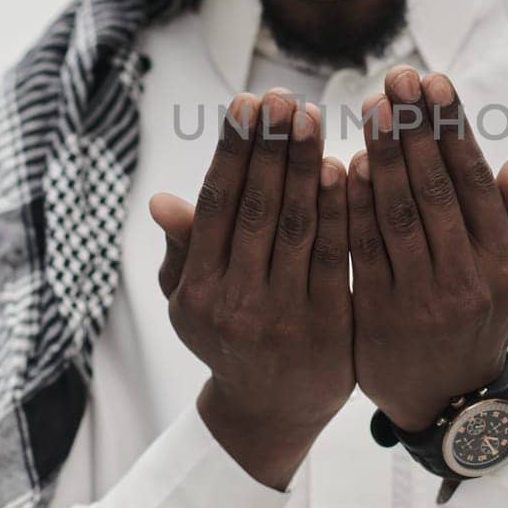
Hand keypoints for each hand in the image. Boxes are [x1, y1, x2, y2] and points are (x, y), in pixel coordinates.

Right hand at [149, 88, 353, 489]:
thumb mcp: (193, 300)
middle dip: (271, 147)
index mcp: (198, 292)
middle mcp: (236, 303)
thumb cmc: (230, 336)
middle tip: (283, 96)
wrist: (272, 412)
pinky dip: (341, 209)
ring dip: (305, 167)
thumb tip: (160, 200)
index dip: (232, 151)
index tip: (246, 102)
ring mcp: (283, 316)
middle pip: (256, 209)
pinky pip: (336, 255)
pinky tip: (347, 168)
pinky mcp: (329, 325)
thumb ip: (185, 249)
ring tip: (312, 117)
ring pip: (297, 227)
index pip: (217, 206)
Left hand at [347, 65, 507, 432]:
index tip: (434, 82)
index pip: (473, 182)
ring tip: (373, 106)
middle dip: (415, 128)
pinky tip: (344, 164)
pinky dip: (354, 205)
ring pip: (398, 214)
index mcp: (503, 266)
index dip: (452, 129)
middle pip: (435, 189)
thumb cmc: (488, 325)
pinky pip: (363, 250)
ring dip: (383, 155)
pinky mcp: (377, 315)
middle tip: (397, 76)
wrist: (449, 404)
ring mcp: (420, 299)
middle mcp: (465, 280)